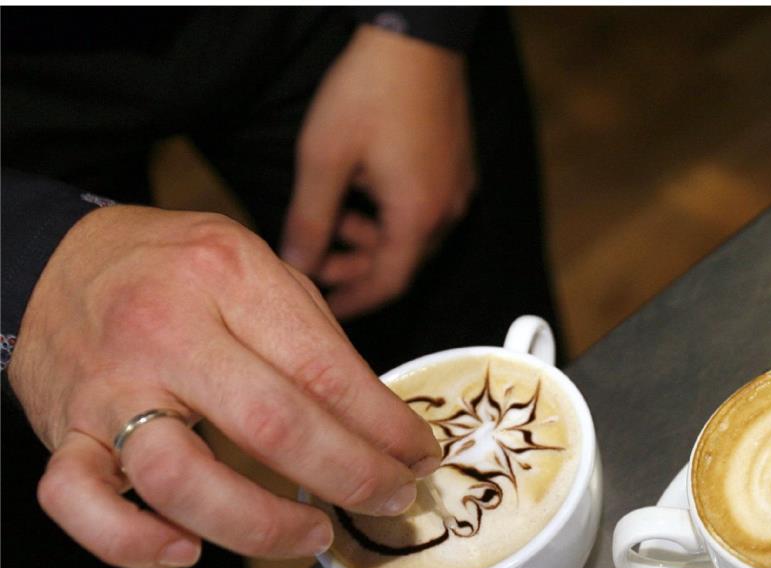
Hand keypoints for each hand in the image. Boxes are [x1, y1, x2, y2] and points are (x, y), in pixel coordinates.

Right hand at [8, 205, 440, 567]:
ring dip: (260, 525)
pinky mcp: (65, 433)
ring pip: (179, 476)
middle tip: (391, 498)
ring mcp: (107, 389)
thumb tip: (381, 426)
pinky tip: (185, 551)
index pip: (325, 370)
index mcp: (227, 279)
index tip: (419, 456)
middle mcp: (164, 333)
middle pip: (271, 425)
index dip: (385, 427)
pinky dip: (131, 543)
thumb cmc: (175, 269)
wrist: (58, 257)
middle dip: (350, 475)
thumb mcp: (258, 268)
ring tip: (313, 534)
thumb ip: (315, 341)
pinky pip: (77, 503)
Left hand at [282, 26, 475, 318]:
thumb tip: (295, 264)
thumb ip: (309, 219)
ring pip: (411, 236)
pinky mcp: (457, 168)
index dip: (353, 303)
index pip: (387, 285)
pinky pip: (424, 210)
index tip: (324, 311)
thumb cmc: (372, 90)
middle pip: (402, 264)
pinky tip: (362, 192)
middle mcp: (447, 211)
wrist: (417, 35)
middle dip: (356, 268)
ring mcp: (457, 189)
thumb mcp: (325, 158)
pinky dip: (390, 216)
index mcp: (418, 217)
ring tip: (332, 217)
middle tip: (315, 257)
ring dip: (370, 238)